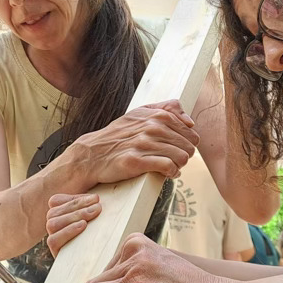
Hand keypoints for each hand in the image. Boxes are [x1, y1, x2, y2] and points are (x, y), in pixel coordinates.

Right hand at [46, 193, 100, 256]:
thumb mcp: (94, 219)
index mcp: (58, 215)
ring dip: (74, 216)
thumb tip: (97, 197)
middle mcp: (52, 226)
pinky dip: (68, 231)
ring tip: (92, 214)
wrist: (100, 264)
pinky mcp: (55, 252)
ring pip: (52, 223)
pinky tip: (83, 226)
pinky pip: (53, 239)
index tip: (96, 198)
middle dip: (78, 206)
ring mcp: (52, 239)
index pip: (56, 200)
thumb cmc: (100, 238)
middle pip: (55, 211)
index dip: (75, 198)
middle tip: (98, 206)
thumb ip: (91, 206)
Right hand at [61, 100, 198, 188]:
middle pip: (189, 146)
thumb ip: (167, 109)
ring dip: (179, 166)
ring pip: (181, 157)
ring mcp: (143, 144)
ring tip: (170, 167)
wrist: (92, 154)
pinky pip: (168, 167)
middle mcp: (151, 127)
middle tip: (174, 160)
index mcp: (156, 115)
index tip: (178, 149)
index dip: (188, 144)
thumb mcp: (140, 114)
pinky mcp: (136, 161)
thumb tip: (190, 121)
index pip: (190, 132)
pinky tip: (167, 174)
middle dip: (184, 156)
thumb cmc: (119, 135)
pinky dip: (171, 173)